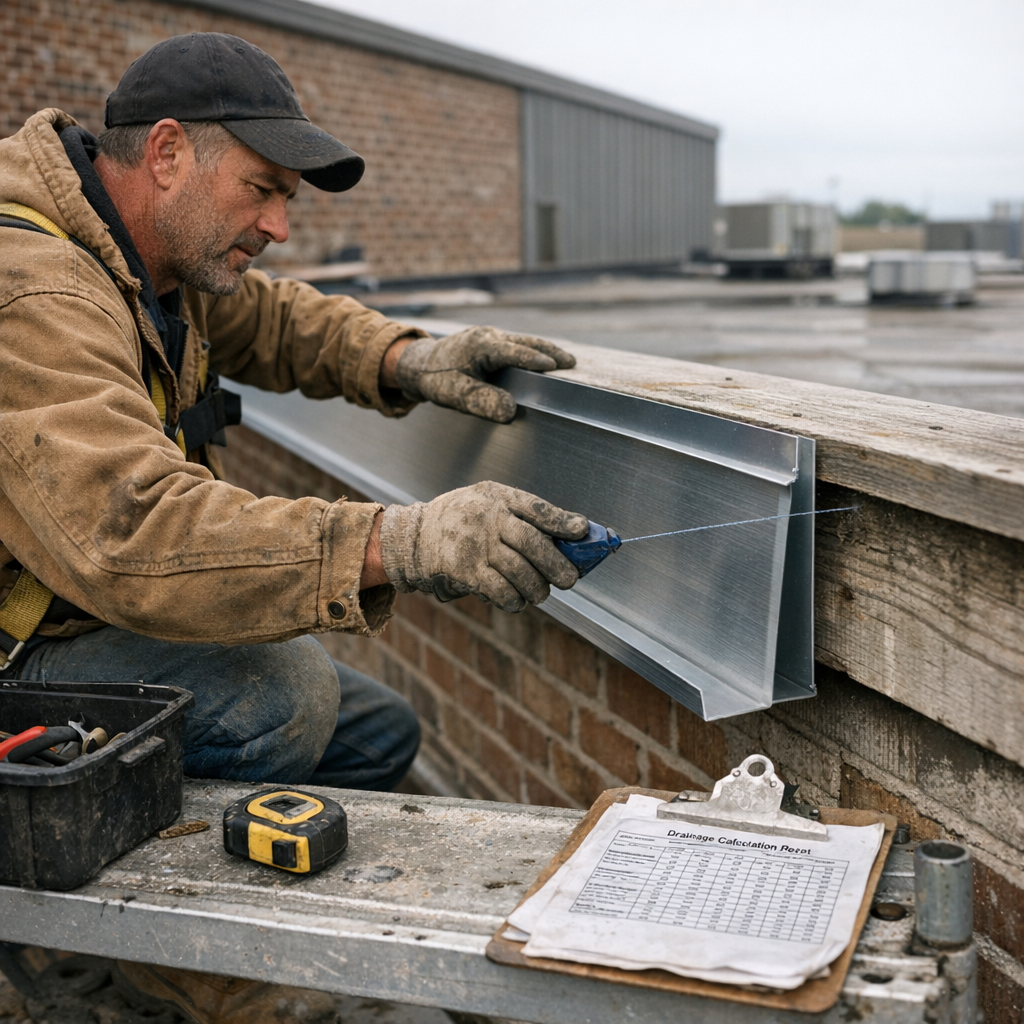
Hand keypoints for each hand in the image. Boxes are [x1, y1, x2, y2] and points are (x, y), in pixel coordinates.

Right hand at [379, 481, 588, 611]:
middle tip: (570, 579)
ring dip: (537, 587)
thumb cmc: (461, 519)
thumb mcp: (488, 500)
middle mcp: (489, 519)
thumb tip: (565, 536)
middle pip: (532, 543)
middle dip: (557, 564)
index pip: (537, 508)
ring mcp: (477, 545)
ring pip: (519, 571)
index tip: (582, 530)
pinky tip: (517, 600)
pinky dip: (514, 599)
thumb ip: (522, 514)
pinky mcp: (466, 570)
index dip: (562, 521)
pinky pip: (499, 589)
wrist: (414, 536)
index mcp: (498, 498)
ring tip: (541, 593)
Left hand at [394, 326, 575, 422]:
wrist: (417, 364)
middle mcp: (487, 336)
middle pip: (526, 341)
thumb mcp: (456, 395)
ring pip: (523, 341)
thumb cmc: (436, 379)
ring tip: (565, 362)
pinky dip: (532, 351)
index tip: (555, 365)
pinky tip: (542, 362)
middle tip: (571, 363)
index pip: (513, 351)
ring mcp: (489, 336)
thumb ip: (482, 402)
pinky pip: (516, 345)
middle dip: (549, 351)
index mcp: (480, 346)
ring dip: (544, 350)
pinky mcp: (489, 342)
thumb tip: (510, 411)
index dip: (534, 358)